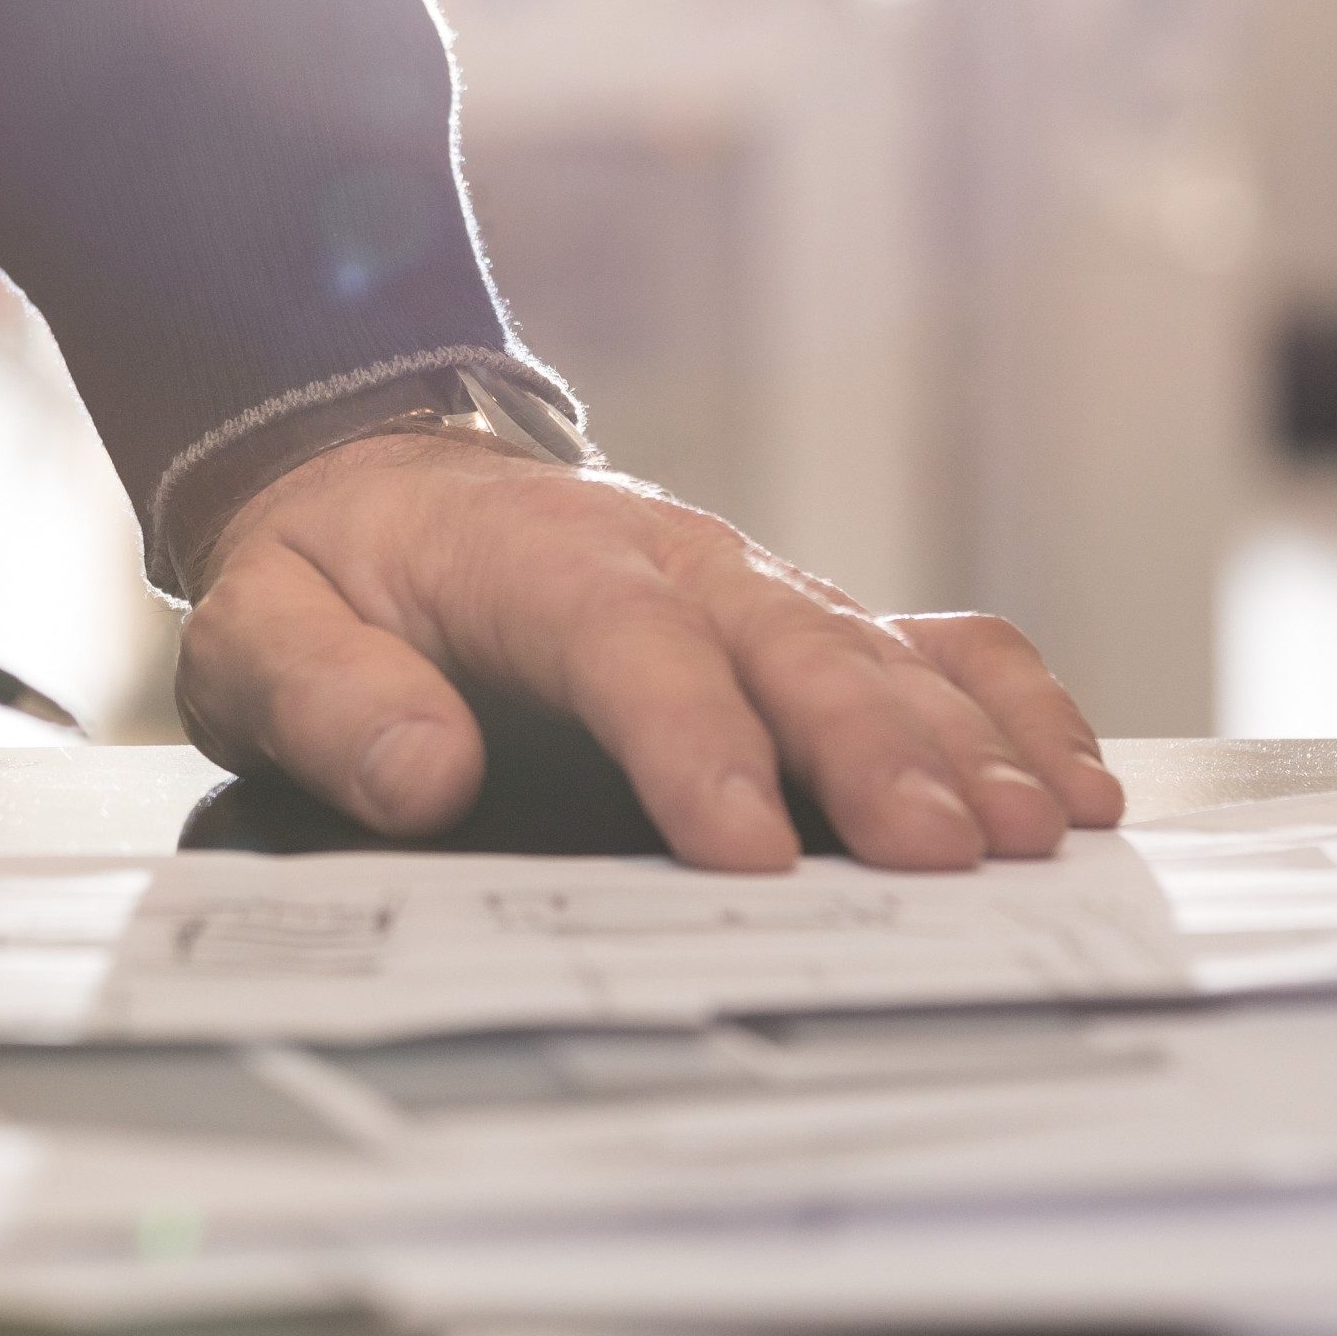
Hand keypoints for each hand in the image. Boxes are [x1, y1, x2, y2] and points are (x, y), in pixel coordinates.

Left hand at [176, 435, 1123, 869]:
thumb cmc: (333, 577)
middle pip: (795, 652)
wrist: (381, 477)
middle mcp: (678, 567)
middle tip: (945, 858)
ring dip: (969, 743)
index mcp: (541, 567)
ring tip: (1040, 833)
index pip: (633, 652)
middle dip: (877, 755)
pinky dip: (1012, 704)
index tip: (749, 852)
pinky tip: (1075, 778)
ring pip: (884, 654)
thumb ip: (327, 698)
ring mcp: (755, 590)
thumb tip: (420, 773)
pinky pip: (931, 644)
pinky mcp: (801, 618)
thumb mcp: (261, 630)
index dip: (697, 747)